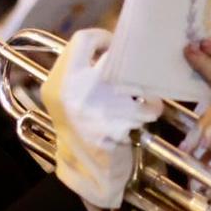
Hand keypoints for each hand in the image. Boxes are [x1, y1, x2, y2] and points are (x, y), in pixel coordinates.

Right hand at [44, 28, 158, 210]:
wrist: (84, 171)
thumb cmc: (78, 130)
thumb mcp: (67, 98)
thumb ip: (81, 71)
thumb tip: (110, 46)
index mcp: (59, 80)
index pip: (82, 40)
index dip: (103, 39)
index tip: (114, 47)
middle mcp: (73, 89)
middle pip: (111, 56)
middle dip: (130, 61)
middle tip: (137, 66)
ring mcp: (95, 107)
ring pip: (133, 81)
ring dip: (145, 88)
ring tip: (145, 95)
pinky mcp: (115, 125)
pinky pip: (144, 107)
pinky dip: (151, 109)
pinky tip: (148, 113)